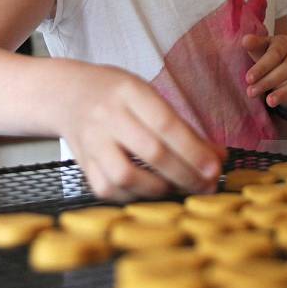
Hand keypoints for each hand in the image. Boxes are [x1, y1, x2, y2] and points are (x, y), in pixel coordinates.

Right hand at [53, 62, 225, 201]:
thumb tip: (218, 156)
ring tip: (177, 188)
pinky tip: (150, 191)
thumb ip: (182, 127)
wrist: (67, 94)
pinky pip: (108, 189)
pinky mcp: (82, 163)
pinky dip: (133, 195)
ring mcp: (92, 141)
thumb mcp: (149, 96)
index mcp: (130, 91)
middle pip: (151, 151)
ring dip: (159, 188)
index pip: (166, 124)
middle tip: (206, 186)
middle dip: (185, 174)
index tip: (215, 168)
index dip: (193, 150)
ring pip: (125, 175)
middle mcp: (108, 115)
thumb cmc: (118, 95)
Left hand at [241, 33, 286, 114]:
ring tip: (269, 102)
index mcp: (285, 43)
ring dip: (285, 93)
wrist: (286, 58)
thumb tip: (245, 40)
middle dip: (268, 82)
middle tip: (251, 93)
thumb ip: (254, 43)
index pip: (275, 54)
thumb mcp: (261, 46)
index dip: (262, 67)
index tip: (248, 79)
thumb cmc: (269, 53)